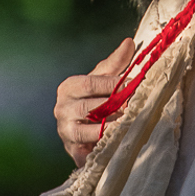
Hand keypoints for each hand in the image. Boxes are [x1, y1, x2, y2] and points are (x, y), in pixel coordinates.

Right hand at [54, 37, 133, 166]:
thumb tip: (129, 42)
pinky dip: (99, 150)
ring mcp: (65, 131)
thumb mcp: (103, 77)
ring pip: (85, 131)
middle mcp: (61, 109)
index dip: (111, 84)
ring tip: (126, 126)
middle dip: (112, 107)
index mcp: (68, 87)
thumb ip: (116, 62)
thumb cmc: (95, 95)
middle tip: (133, 106)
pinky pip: (85, 153)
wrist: (83, 124)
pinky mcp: (72, 151)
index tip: (131, 84)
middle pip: (87, 107)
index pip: (89, 83)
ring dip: (107, 129)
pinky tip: (114, 147)